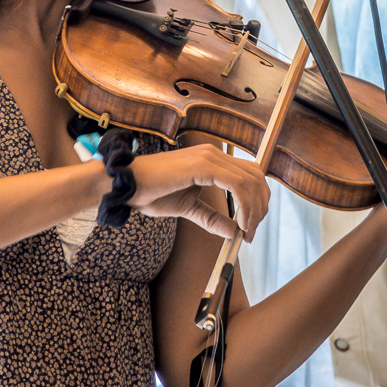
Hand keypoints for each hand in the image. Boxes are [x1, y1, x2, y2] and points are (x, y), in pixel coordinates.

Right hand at [128, 145, 270, 240]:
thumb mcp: (188, 208)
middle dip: (261, 206)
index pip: (250, 174)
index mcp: (212, 160)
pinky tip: (239, 224)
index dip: (258, 200)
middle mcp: (214, 154)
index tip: (251, 226)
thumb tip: (234, 232)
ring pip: (250, 181)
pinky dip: (245, 206)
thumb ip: (211, 217)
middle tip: (252, 232)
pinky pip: (237, 185)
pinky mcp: (203, 166)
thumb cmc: (151, 192)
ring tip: (246, 232)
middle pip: (256, 177)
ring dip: (255, 209)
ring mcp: (209, 157)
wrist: (126, 184)